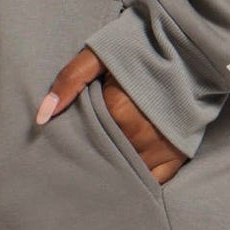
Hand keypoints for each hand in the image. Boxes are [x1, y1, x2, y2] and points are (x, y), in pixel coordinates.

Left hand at [36, 47, 187, 185]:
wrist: (187, 47)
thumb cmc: (139, 47)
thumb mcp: (99, 54)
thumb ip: (69, 81)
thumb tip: (42, 117)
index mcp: (118, 111)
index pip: (87, 141)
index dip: (78, 142)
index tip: (71, 143)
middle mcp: (139, 135)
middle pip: (107, 160)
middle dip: (95, 160)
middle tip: (85, 160)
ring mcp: (160, 148)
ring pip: (128, 173)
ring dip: (116, 174)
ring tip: (103, 172)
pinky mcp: (177, 156)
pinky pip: (154, 182)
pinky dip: (139, 182)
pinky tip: (127, 181)